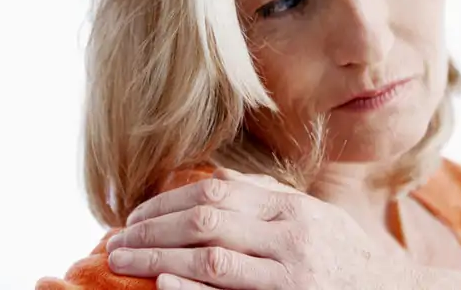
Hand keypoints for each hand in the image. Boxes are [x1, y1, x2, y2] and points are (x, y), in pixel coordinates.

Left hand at [104, 168, 418, 289]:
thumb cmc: (345, 256)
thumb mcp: (312, 216)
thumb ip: (266, 198)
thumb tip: (214, 181)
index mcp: (290, 208)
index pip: (213, 195)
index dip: (165, 204)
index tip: (134, 216)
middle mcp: (290, 235)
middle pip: (204, 223)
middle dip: (151, 231)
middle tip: (115, 241)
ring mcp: (291, 274)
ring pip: (211, 259)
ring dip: (157, 259)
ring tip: (122, 261)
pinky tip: (163, 285)